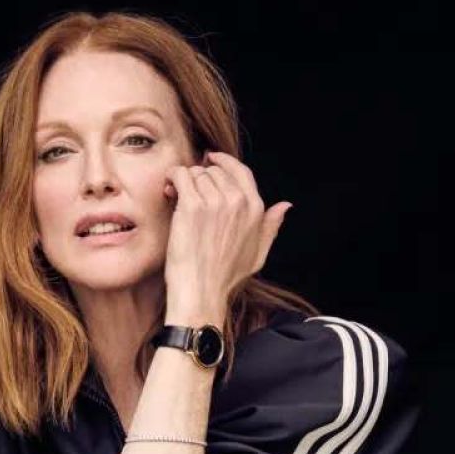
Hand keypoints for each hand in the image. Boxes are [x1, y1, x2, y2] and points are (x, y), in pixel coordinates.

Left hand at [162, 150, 291, 316]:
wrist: (201, 293)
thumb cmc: (226, 279)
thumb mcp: (257, 255)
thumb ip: (270, 227)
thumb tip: (285, 206)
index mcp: (256, 209)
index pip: (241, 171)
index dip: (224, 162)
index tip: (211, 160)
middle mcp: (238, 201)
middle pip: (215, 171)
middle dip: (201, 177)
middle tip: (189, 190)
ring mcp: (215, 201)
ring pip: (197, 173)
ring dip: (185, 182)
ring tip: (177, 196)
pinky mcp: (192, 205)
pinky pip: (181, 176)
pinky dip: (173, 178)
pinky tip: (169, 188)